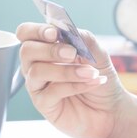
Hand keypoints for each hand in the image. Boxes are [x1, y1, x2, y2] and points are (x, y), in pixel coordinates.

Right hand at [16, 22, 128, 137]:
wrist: (110, 108)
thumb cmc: (98, 78)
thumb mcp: (98, 54)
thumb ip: (84, 38)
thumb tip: (67, 29)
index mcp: (45, 48)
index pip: (26, 33)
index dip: (36, 31)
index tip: (55, 33)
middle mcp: (37, 65)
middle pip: (26, 51)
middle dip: (50, 50)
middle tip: (73, 53)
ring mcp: (38, 86)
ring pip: (37, 72)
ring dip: (66, 70)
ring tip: (90, 72)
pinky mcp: (43, 104)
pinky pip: (51, 92)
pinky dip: (74, 85)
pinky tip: (91, 83)